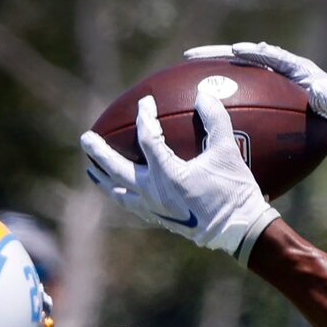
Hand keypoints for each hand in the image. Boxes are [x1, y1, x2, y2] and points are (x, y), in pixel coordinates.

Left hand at [79, 89, 282, 260]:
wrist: (240, 232)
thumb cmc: (234, 191)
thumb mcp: (227, 152)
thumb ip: (215, 120)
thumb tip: (203, 95)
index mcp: (167, 174)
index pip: (147, 138)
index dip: (145, 117)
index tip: (146, 103)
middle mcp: (153, 192)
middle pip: (116, 169)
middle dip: (99, 152)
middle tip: (86, 139)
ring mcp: (154, 209)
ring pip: (119, 193)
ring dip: (103, 179)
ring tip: (92, 170)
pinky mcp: (161, 220)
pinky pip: (133, 206)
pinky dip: (122, 195)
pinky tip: (121, 190)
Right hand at [196, 41, 326, 160]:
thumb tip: (321, 92)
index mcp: (299, 70)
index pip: (272, 56)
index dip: (254, 53)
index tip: (236, 51)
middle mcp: (282, 72)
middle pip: (245, 59)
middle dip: (219, 55)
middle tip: (192, 55)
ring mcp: (272, 84)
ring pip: (237, 74)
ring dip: (212, 71)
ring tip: (184, 71)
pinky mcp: (267, 98)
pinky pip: (240, 93)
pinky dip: (221, 95)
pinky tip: (199, 106)